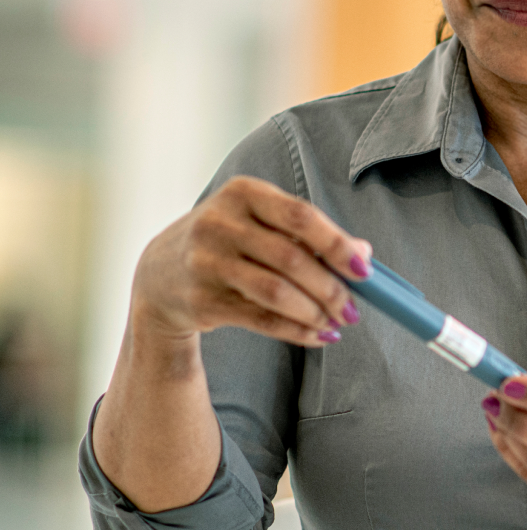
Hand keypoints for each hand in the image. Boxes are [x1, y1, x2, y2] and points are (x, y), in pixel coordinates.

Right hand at [131, 175, 372, 348]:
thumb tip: (363, 253)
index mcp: (244, 193)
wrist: (159, 274)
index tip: (364, 270)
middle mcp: (220, 223)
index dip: (337, 244)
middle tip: (353, 309)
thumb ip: (311, 234)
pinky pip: (259, 318)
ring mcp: (205, 261)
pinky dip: (295, 331)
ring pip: (275, 292)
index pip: (301, 216)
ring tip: (336, 323)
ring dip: (314, 312)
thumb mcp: (262, 223)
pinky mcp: (200, 300)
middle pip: (291, 258)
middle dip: (330, 288)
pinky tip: (317, 336)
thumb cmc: (229, 241)